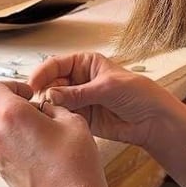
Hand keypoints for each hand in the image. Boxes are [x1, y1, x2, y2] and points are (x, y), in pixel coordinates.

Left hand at [0, 80, 107, 186]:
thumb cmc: (75, 163)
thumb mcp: (72, 120)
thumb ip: (52, 106)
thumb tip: (44, 107)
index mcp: (12, 115)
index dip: (11, 86)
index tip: (28, 94)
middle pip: (1, 111)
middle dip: (21, 111)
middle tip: (46, 121)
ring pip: (5, 132)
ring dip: (21, 131)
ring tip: (48, 142)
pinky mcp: (3, 172)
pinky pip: (8, 150)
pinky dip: (21, 148)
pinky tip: (43, 157)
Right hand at [29, 52, 177, 148]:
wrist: (153, 121)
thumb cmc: (138, 94)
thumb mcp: (107, 87)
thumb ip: (78, 92)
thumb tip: (50, 95)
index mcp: (85, 63)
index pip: (55, 64)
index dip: (42, 73)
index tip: (32, 85)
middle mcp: (78, 80)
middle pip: (51, 83)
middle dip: (42, 92)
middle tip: (37, 102)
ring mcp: (79, 99)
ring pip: (54, 101)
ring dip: (47, 107)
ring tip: (44, 114)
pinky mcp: (81, 117)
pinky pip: (62, 116)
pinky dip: (56, 119)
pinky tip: (54, 122)